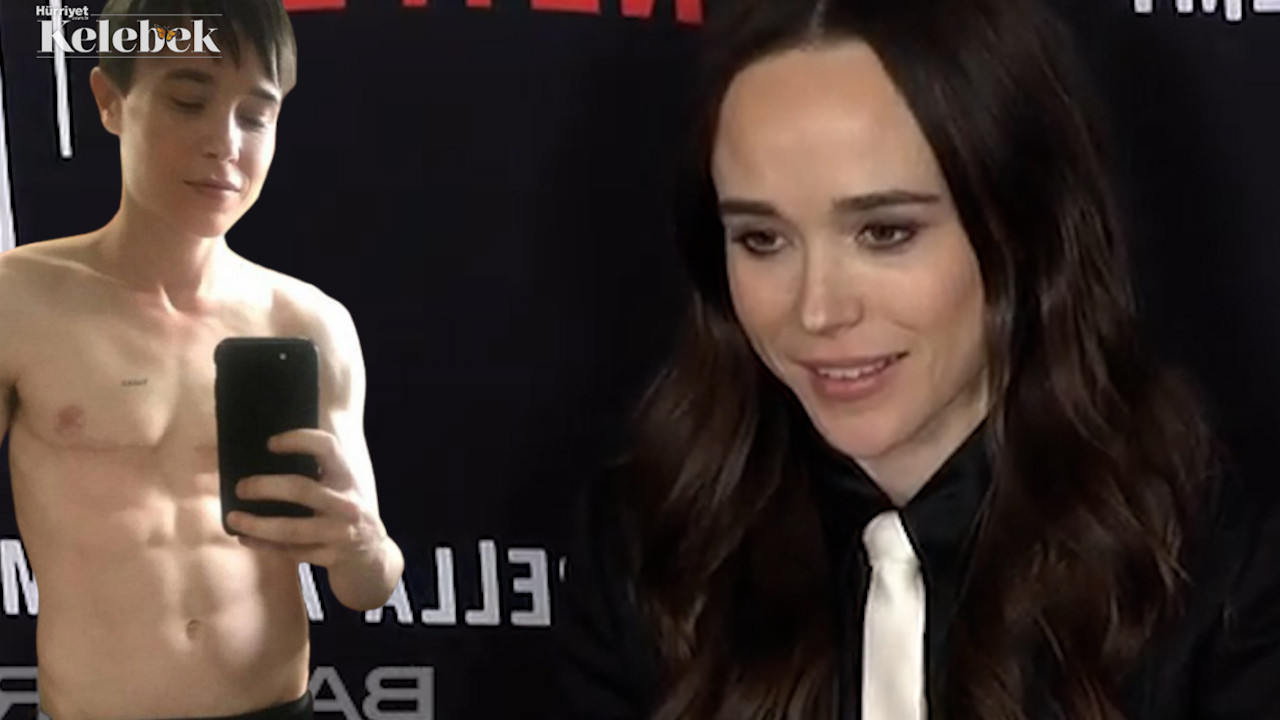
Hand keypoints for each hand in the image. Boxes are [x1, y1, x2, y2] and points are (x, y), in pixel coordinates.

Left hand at [226, 428, 389, 571]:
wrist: (373, 559)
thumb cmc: (348, 515)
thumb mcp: (343, 489)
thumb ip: (319, 474)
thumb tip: (267, 458)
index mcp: (348, 478)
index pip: (327, 448)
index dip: (298, 440)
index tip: (270, 444)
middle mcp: (347, 504)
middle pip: (301, 489)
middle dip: (265, 487)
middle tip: (240, 487)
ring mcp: (340, 534)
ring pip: (291, 529)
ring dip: (257, 524)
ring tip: (232, 517)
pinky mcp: (330, 558)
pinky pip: (290, 551)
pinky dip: (264, 546)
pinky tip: (245, 538)